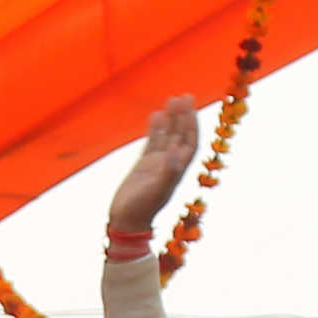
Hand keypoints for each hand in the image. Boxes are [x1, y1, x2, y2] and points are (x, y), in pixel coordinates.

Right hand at [107, 94, 200, 232]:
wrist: (126, 222)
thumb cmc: (142, 209)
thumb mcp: (157, 190)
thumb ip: (168, 171)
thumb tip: (176, 151)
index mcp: (177, 168)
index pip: (189, 141)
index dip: (191, 123)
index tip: (190, 105)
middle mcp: (170, 163)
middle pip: (180, 135)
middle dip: (183, 116)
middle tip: (184, 96)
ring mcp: (157, 164)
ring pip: (167, 136)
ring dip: (171, 119)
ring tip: (171, 100)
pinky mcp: (143, 166)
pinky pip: (152, 142)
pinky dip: (155, 129)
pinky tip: (155, 115)